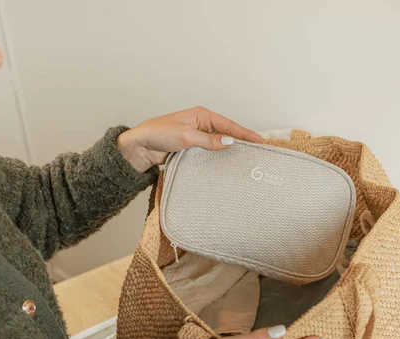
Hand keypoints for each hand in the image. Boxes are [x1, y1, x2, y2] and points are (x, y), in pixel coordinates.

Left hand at [116, 105, 265, 172]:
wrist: (140, 146)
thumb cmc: (158, 134)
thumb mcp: (186, 137)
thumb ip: (208, 140)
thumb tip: (229, 142)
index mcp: (201, 115)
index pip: (228, 124)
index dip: (245, 133)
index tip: (259, 140)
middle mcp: (200, 124)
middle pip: (226, 132)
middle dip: (241, 141)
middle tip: (257, 151)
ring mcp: (196, 136)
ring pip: (218, 142)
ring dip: (229, 149)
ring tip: (245, 158)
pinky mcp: (191, 147)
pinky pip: (209, 151)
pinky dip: (217, 156)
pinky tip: (225, 162)